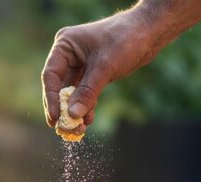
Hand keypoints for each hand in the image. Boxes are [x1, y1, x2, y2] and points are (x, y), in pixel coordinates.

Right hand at [42, 10, 156, 131]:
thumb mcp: (105, 67)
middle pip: (58, 87)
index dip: (51, 99)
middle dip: (62, 108)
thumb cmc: (125, 40)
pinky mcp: (92, 73)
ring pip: (71, 92)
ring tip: (77, 129)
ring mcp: (80, 64)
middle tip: (62, 128)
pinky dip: (85, 106)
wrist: (150, 32)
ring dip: (74, 110)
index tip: (55, 118)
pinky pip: (83, 93)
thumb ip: (87, 92)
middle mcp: (68, 55)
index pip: (51, 76)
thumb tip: (73, 115)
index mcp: (64, 45)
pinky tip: (88, 120)